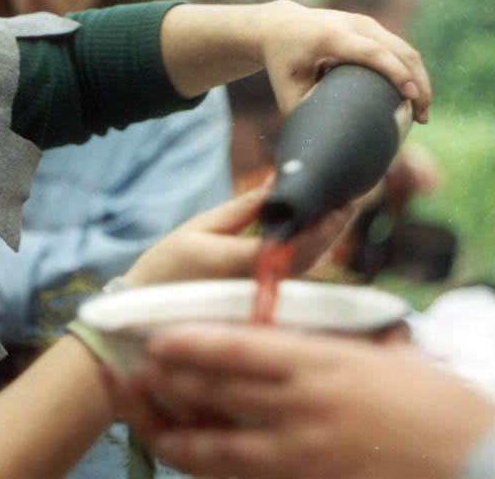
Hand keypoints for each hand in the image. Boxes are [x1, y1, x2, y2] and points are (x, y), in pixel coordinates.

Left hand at [106, 324, 494, 478]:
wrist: (477, 462)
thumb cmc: (434, 401)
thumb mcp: (378, 355)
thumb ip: (325, 346)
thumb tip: (278, 335)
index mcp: (321, 363)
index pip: (238, 350)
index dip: (190, 345)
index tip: (157, 338)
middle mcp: (303, 408)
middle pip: (218, 396)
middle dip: (168, 385)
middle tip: (132, 373)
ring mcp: (303, 455)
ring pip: (221, 449)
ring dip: (177, 435)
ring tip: (147, 424)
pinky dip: (214, 470)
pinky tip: (194, 463)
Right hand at [121, 177, 355, 285]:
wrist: (146, 309)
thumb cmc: (168, 266)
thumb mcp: (202, 227)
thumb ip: (245, 209)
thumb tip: (277, 185)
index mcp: (239, 265)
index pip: (294, 244)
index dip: (323, 224)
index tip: (341, 201)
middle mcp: (256, 287)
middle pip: (307, 257)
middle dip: (330, 228)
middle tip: (348, 201)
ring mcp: (259, 299)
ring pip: (303, 268)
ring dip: (322, 239)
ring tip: (337, 212)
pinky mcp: (258, 302)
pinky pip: (290, 275)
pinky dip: (306, 252)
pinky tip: (313, 233)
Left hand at [255, 0, 430, 121]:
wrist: (279, 26)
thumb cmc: (282, 65)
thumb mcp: (287, 92)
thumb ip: (308, 113)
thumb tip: (330, 142)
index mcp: (330, 37)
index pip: (373, 52)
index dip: (396, 73)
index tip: (412, 97)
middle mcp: (352, 24)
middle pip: (398, 49)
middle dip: (418, 82)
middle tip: (423, 117)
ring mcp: (364, 22)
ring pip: (404, 47)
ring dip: (420, 78)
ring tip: (422, 112)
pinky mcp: (370, 26)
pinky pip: (398, 47)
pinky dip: (410, 70)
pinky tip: (413, 95)